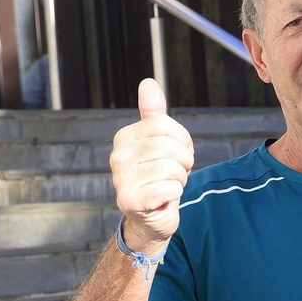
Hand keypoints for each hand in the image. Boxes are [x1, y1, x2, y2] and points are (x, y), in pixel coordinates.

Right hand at [110, 77, 193, 253]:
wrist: (151, 217)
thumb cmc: (157, 177)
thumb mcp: (159, 142)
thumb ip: (153, 113)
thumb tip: (147, 83)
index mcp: (124, 138)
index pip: (163, 124)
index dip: (182, 139)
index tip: (180, 153)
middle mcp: (117, 157)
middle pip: (168, 146)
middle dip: (183, 161)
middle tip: (177, 172)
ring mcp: (121, 180)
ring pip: (171, 168)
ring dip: (180, 179)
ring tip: (170, 185)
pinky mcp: (130, 201)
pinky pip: (169, 188)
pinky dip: (175, 194)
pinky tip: (165, 198)